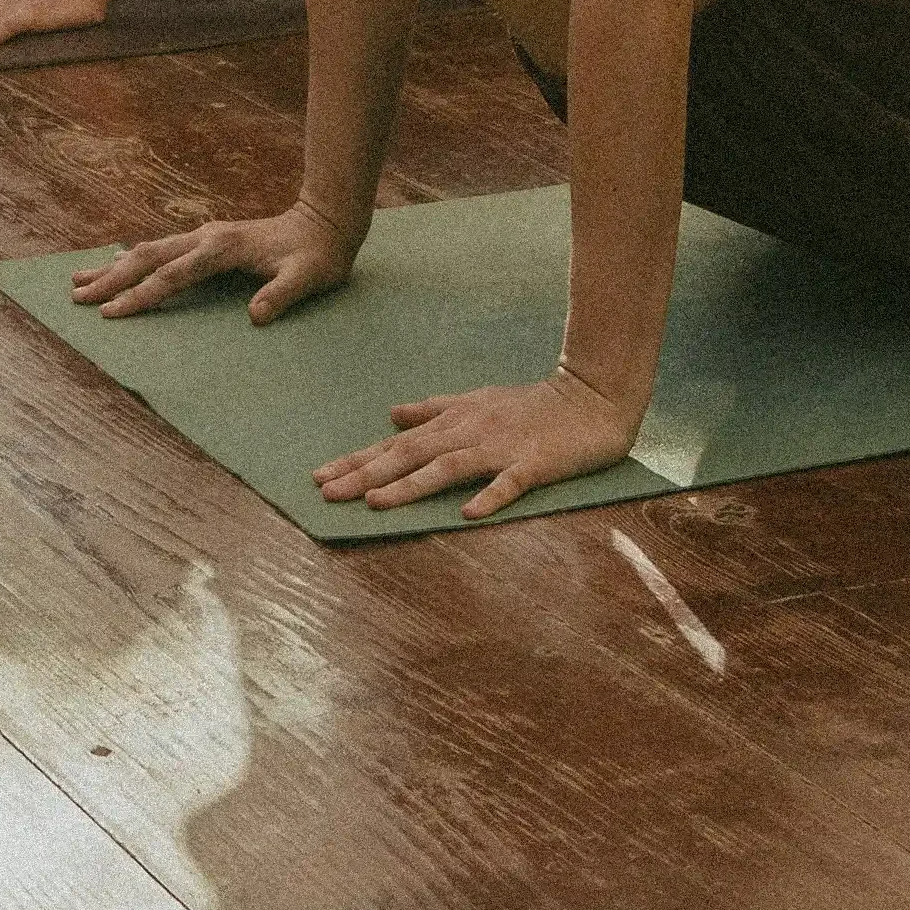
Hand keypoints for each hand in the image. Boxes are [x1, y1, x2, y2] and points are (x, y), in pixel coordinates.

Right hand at [70, 200, 354, 324]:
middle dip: (112, 279)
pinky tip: (118, 265)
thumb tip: (256, 316)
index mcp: (222, 249)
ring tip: (80, 280)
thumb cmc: (318, 256)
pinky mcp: (208, 241)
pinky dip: (134, 259)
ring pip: (149, 251)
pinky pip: (162, 251)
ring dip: (115, 267)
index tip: (112, 313)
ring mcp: (205, 236)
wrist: (325, 222)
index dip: (142, 295)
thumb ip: (283, 296)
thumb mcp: (308, 279)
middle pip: (148, 258)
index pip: (172, 275)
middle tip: (77, 297)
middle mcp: (206, 238)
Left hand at [315, 364, 641, 520]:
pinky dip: (488, 496)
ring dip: (411, 485)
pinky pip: (509, 483)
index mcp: (453, 421)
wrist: (590, 397)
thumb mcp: (476, 400)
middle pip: (410, 454)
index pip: (396, 443)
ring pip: (447, 467)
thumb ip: (434, 409)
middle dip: (366, 473)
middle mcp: (468, 432)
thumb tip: (392, 414)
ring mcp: (500, 447)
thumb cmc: (530, 404)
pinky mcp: (534, 463)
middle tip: (327, 493)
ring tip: (375, 502)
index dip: (358, 460)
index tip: (320, 477)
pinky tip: (468, 513)